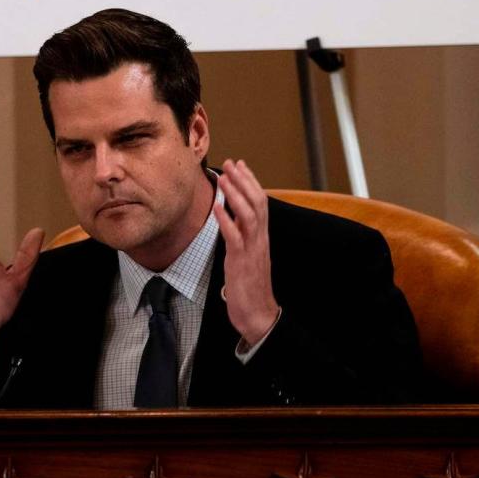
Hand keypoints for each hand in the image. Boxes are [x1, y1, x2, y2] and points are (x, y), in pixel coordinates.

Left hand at [214, 160, 279, 346]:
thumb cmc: (250, 288)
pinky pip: (234, 237)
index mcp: (262, 238)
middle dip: (244, 180)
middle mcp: (260, 240)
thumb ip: (243, 238)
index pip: (260, 202)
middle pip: (257, 203)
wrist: (258, 315)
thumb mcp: (248, 258)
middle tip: (232, 162)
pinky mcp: (241, 262)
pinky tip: (217, 207)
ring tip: (224, 178)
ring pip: (248, 215)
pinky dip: (226, 220)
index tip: (241, 165)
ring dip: (235, 194)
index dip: (251, 182)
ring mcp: (252, 250)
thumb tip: (232, 221)